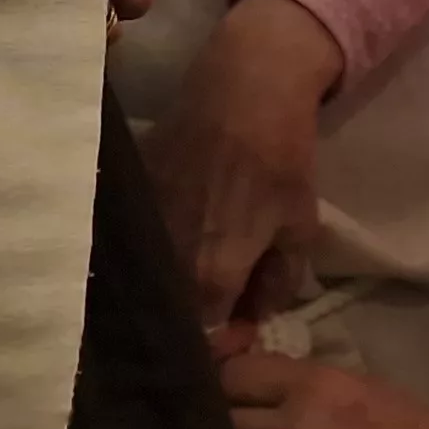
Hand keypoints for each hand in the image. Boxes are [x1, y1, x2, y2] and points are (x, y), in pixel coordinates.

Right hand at [149, 0, 341, 322]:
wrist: (242, 85)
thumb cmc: (280, 157)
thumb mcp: (299, 225)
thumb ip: (278, 282)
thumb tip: (255, 316)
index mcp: (209, 276)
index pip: (204, 339)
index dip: (222, 343)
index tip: (237, 330)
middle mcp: (165, 260)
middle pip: (171, 310)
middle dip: (192, 318)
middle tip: (216, 305)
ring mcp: (141, 226)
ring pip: (150, 276)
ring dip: (168, 283)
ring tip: (190, 273)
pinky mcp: (129, 193)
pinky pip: (136, 239)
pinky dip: (150, 248)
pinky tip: (167, 239)